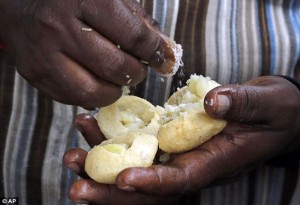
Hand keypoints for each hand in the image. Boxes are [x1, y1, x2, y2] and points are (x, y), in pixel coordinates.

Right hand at [0, 0, 172, 107]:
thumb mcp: (110, 1)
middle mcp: (61, 28)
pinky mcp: (37, 76)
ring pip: (94, 91)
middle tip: (137, 69)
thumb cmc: (74, 2)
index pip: (133, 36)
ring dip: (116, 90)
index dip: (156, 52)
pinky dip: (94, 96)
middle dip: (136, 73)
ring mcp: (45, 55)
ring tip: (117, 78)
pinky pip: (75, 99)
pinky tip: (96, 81)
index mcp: (84, 0)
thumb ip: (141, 25)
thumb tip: (168, 53)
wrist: (22, 9)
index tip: (166, 61)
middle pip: (115, 67)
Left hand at [63, 76, 299, 203]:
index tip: (123, 181)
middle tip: (77, 187)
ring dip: (103, 165)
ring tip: (71, 155)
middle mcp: (194, 163)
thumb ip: (242, 102)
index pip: (183, 179)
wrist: (271, 112)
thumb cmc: (275, 111)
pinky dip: (113, 141)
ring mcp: (180, 153)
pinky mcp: (171, 139)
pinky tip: (91, 128)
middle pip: (150, 187)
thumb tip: (212, 101)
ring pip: (138, 167)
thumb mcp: (267, 104)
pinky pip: (139, 146)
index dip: (153, 183)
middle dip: (113, 191)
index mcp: (217, 161)